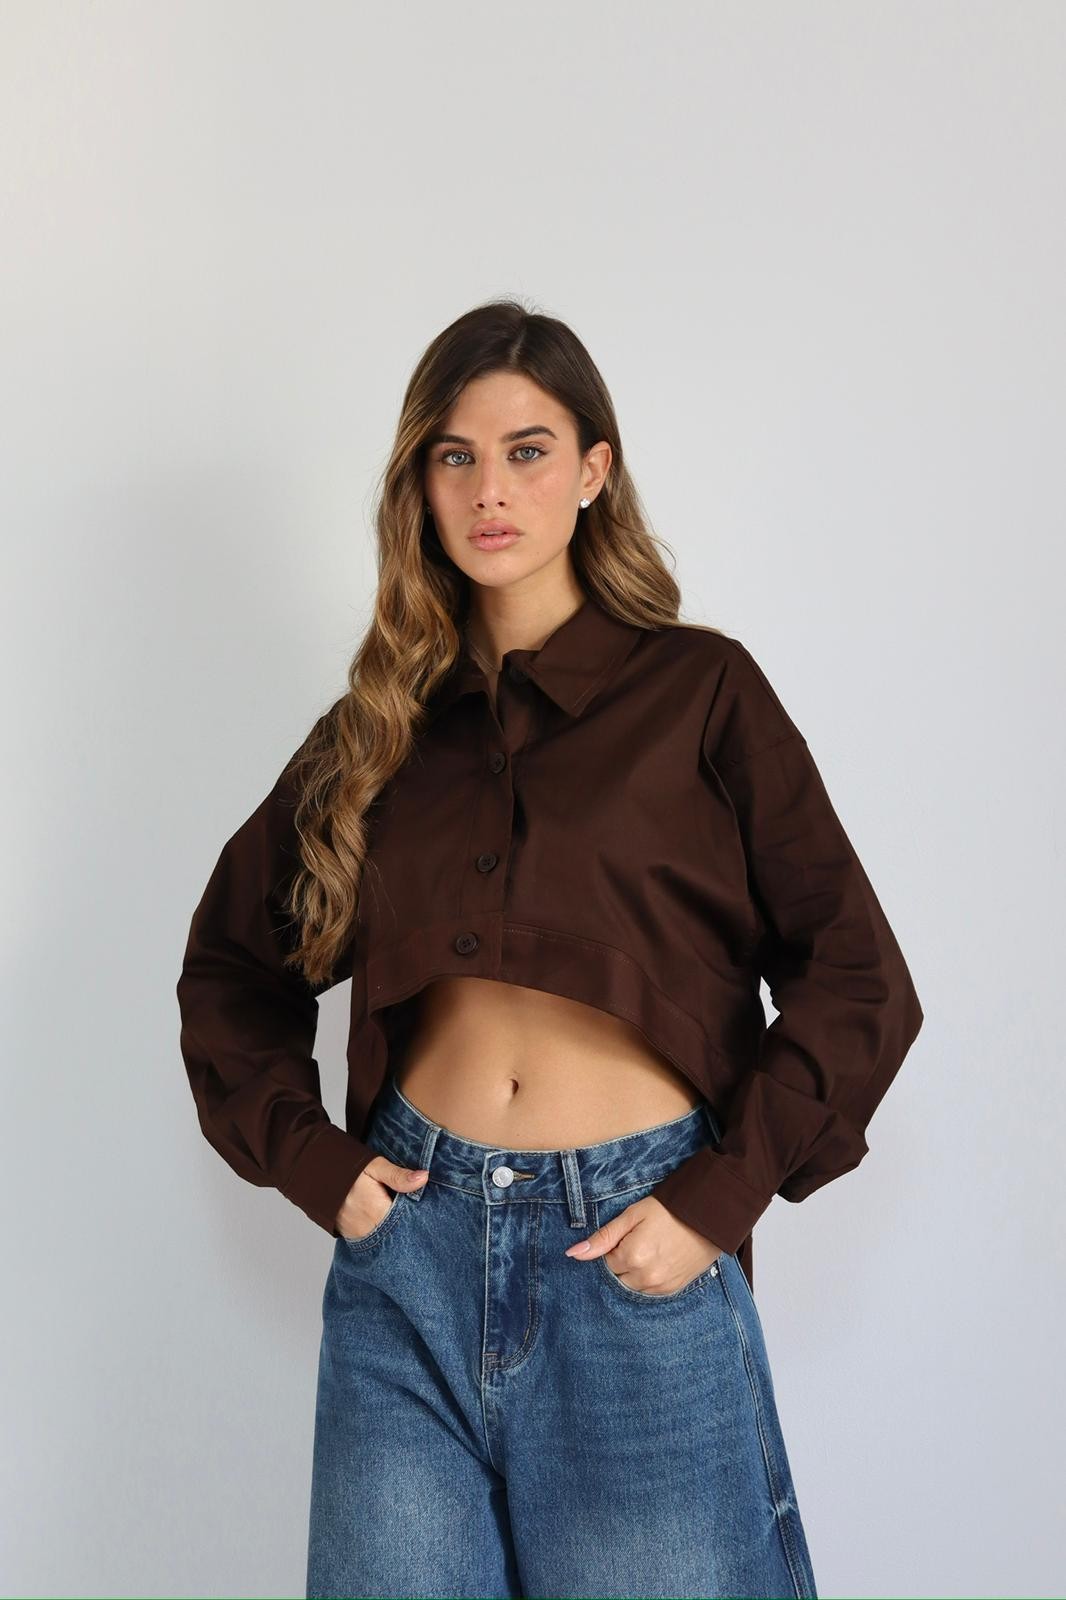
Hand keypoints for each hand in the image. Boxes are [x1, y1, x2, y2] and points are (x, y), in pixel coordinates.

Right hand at [335, 1154, 427, 1240]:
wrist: (317, 1177)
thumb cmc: (348, 1170)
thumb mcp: (374, 1166)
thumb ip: (398, 1175)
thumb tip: (424, 1177)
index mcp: (378, 1211)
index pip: (408, 1222)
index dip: (419, 1216)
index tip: (427, 1210)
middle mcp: (368, 1229)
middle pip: (398, 1233)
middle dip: (409, 1225)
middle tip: (418, 1214)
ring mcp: (359, 1236)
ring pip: (386, 1239)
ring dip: (395, 1230)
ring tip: (401, 1216)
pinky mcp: (352, 1237)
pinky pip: (373, 1240)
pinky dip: (382, 1233)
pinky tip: (388, 1222)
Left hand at [564, 1194, 723, 1293]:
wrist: (708, 1216)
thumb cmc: (668, 1211)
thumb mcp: (632, 1216)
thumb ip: (603, 1237)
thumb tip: (572, 1254)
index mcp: (632, 1256)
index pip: (606, 1262)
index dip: (615, 1247)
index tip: (629, 1235)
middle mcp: (645, 1276)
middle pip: (617, 1278)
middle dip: (622, 1262)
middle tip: (640, 1242)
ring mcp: (660, 1286)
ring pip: (631, 1287)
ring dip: (634, 1273)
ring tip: (651, 1250)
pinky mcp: (672, 1290)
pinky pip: (648, 1292)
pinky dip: (648, 1279)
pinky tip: (659, 1260)